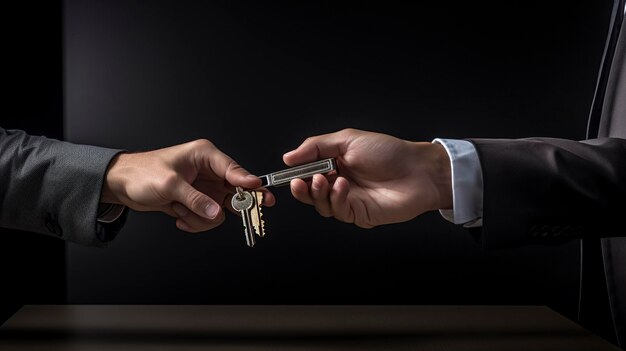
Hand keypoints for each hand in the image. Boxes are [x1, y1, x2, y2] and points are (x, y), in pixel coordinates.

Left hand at [101, 139, 274, 232]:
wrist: (121, 185)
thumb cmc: (141, 174)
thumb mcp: (170, 185)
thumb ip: (195, 199)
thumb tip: (216, 212)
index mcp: (204, 155)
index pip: (232, 169)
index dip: (247, 181)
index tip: (259, 191)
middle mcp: (209, 171)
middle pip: (235, 190)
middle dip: (235, 205)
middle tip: (253, 214)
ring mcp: (205, 188)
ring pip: (221, 209)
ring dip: (202, 217)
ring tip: (182, 212)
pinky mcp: (198, 201)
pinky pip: (208, 217)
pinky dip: (194, 222)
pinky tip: (178, 217)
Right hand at [283, 128, 451, 227]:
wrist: (418, 170)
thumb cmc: (388, 152)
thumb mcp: (348, 140)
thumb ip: (316, 147)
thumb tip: (289, 157)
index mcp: (335, 164)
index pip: (308, 173)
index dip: (297, 174)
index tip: (289, 173)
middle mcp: (339, 184)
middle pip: (310, 193)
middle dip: (302, 189)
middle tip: (300, 182)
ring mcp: (349, 201)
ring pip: (321, 205)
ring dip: (318, 193)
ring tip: (325, 180)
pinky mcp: (358, 215)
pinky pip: (338, 211)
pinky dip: (335, 199)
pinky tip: (341, 186)